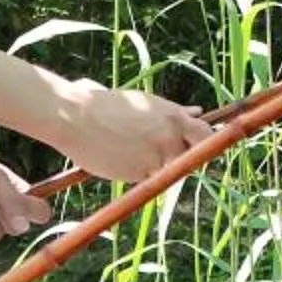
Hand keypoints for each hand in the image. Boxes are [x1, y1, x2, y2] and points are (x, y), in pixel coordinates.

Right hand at [46, 78, 215, 182]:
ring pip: (169, 171)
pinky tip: (121, 158)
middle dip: (180, 158)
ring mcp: (157, 157)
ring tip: (132, 152)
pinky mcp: (140, 174)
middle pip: (192, 157)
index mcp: (173, 115)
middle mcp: (170, 137)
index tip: (202, 147)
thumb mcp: (143, 102)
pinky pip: (148, 179)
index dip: (206, 142)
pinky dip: (139, 174)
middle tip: (160, 154)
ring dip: (157, 167)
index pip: (206, 134)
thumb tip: (198, 112)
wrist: (74, 116)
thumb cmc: (105, 105)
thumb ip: (173, 112)